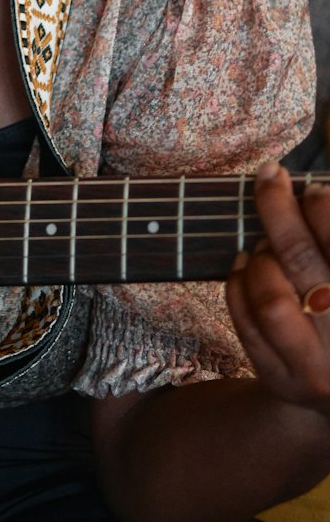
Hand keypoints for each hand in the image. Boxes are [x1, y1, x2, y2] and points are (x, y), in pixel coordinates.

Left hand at [227, 161, 329, 411]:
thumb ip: (329, 244)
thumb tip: (311, 192)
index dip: (323, 209)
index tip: (311, 187)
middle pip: (302, 260)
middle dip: (279, 210)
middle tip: (271, 178)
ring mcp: (315, 368)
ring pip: (271, 298)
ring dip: (260, 258)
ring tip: (264, 245)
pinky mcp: (281, 379)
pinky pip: (245, 320)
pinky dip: (238, 283)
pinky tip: (245, 266)